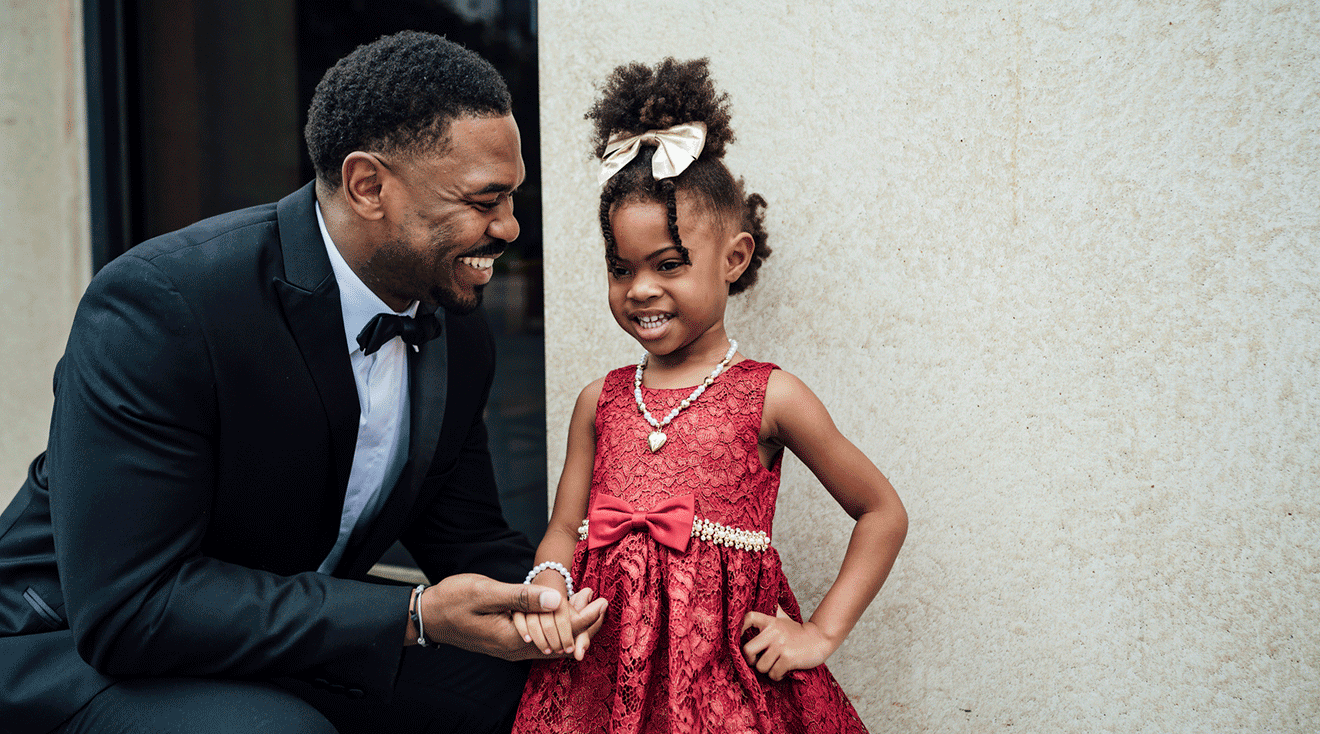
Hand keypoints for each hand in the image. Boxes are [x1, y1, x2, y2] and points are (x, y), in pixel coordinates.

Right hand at [419, 573, 604, 660]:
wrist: (428, 616)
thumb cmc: (454, 600)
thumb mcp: (487, 593)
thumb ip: (521, 597)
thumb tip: (554, 598)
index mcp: (515, 639)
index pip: (561, 632)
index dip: (584, 617)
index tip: (601, 601)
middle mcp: (517, 650)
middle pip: (563, 642)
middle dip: (584, 622)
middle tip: (600, 599)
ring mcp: (513, 649)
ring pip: (553, 642)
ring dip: (571, 623)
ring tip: (587, 600)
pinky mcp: (509, 642)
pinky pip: (541, 638)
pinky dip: (555, 624)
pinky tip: (561, 608)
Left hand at [740, 606, 835, 680]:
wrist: (820, 639)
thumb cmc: (799, 632)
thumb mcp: (784, 619)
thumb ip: (774, 612)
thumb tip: (769, 596)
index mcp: (771, 622)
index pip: (750, 617)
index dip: (740, 628)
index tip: (740, 637)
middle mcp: (773, 633)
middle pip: (748, 650)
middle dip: (750, 660)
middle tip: (757, 661)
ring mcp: (780, 646)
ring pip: (761, 666)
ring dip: (767, 670)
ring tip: (774, 666)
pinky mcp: (788, 658)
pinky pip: (774, 673)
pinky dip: (777, 675)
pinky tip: (783, 670)